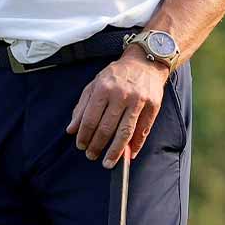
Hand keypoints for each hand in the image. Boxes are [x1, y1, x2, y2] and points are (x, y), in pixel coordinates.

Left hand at [66, 50, 169, 167]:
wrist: (145, 61)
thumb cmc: (117, 75)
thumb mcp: (95, 85)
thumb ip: (82, 107)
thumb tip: (71, 129)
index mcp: (103, 88)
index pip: (90, 118)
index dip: (84, 135)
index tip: (81, 146)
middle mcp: (121, 94)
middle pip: (107, 127)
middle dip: (97, 145)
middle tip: (92, 155)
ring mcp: (138, 100)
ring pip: (125, 132)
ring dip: (115, 151)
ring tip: (108, 162)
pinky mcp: (153, 105)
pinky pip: (143, 129)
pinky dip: (136, 145)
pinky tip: (129, 154)